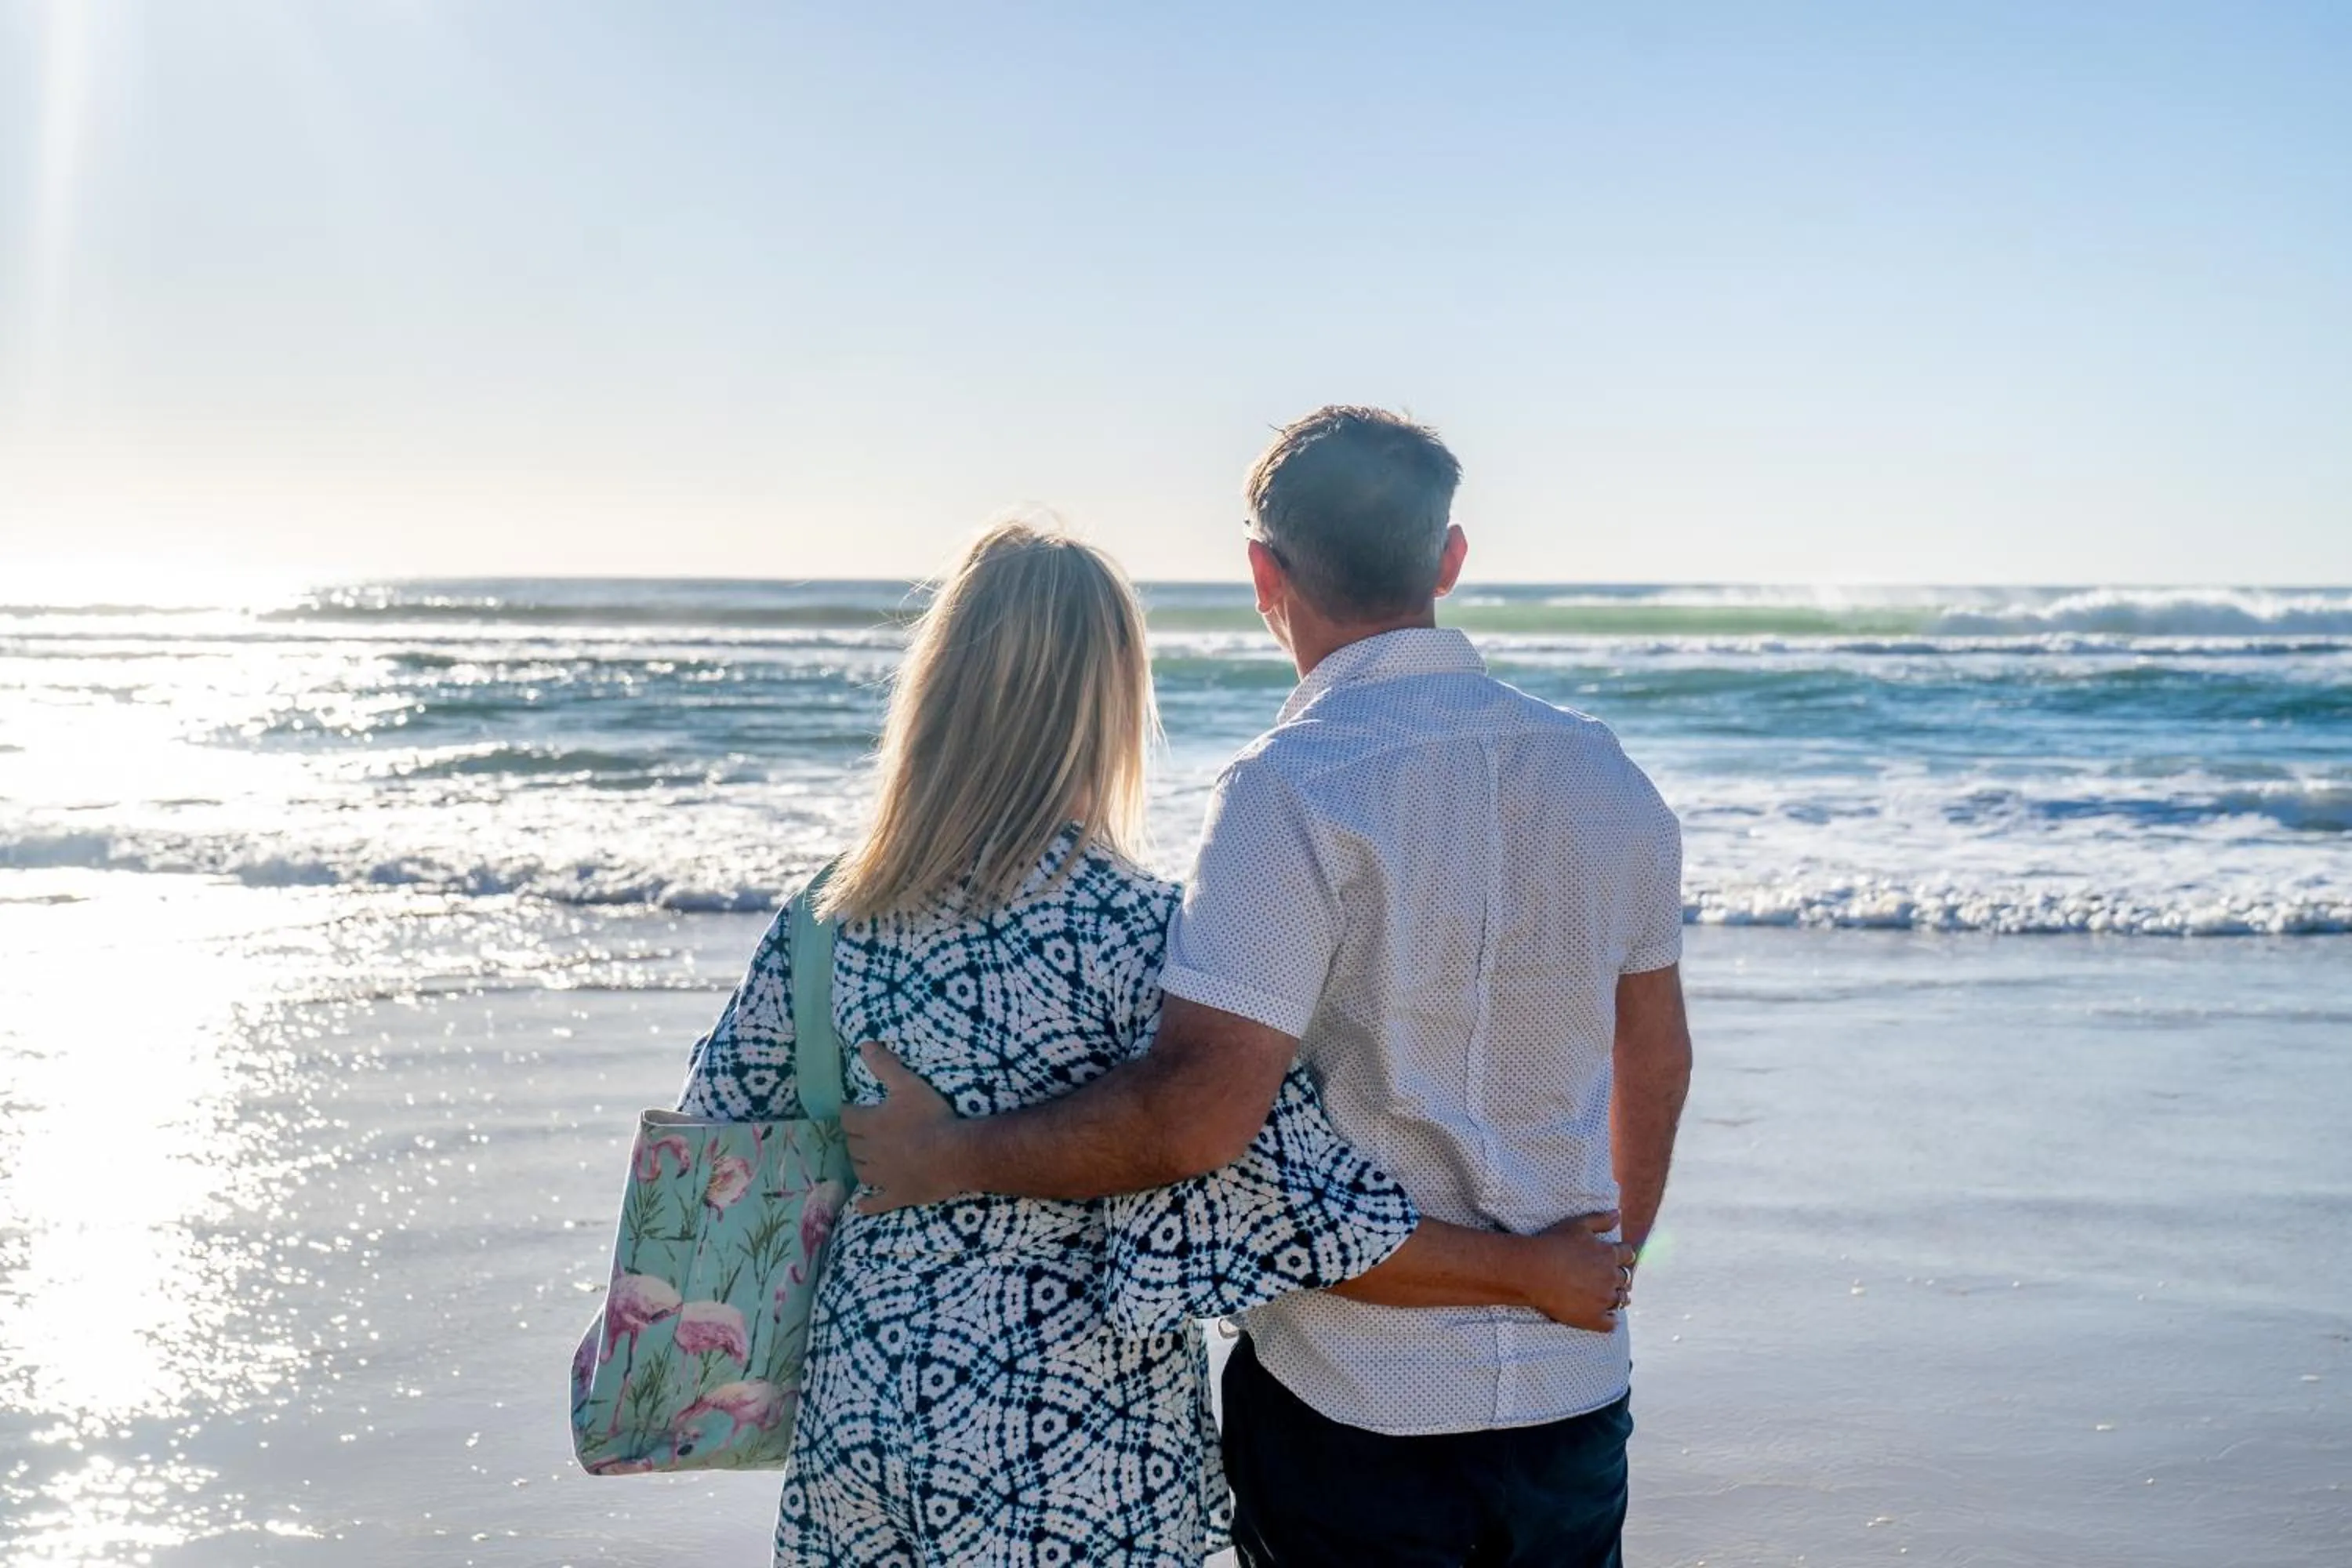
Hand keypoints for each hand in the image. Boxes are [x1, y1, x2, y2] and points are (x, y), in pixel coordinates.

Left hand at [838, 1043, 966, 1213]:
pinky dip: (867, 1204)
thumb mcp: (908, 1084)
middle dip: (854, 1137)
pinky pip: (876, 1203)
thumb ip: (885, 1065)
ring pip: (860, 1171)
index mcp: (871, 1124)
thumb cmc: (932, 1116)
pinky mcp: (897, 1194)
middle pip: (852, 1145)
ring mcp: (883, 1177)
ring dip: (859, 1164)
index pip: (847, 1117)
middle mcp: (870, 1152)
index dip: (848, 1112)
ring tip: (863, 1159)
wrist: (955, 1154)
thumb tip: (862, 1045)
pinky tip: (860, 1206)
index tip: (851, 1109)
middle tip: (860, 1132)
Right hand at [1521, 1210, 1638, 1332]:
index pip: (1628, 1255)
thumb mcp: (1578, 1225)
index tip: (1617, 1257)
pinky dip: (1610, 1321)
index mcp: (1609, 1255)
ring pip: (1621, 1300)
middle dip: (1619, 1277)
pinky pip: (1610, 1324)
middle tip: (1609, 1278)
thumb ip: (1601, 1219)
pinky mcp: (1593, 1318)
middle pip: (1626, 1279)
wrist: (1532, 1271)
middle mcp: (1610, 1277)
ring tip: (1608, 1297)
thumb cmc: (1553, 1244)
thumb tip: (1619, 1214)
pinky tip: (1604, 1318)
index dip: (1623, 1256)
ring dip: (1617, 1297)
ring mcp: (1603, 1299)